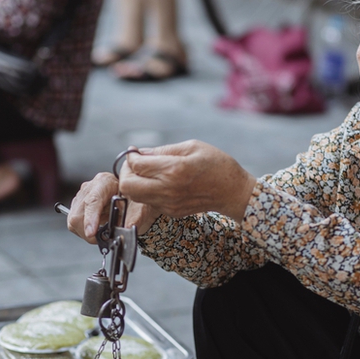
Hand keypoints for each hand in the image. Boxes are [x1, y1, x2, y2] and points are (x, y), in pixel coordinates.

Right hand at [67, 172, 159, 243]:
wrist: (131, 199)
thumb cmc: (135, 201)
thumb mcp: (140, 207)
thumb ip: (134, 217)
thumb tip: (128, 228)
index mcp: (105, 182)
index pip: (92, 201)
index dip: (91, 219)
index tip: (91, 233)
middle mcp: (90, 187)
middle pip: (78, 215)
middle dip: (90, 232)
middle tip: (104, 237)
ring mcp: (80, 196)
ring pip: (74, 221)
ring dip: (87, 232)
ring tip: (103, 229)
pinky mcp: (76, 206)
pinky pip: (74, 223)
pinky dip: (85, 230)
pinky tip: (97, 226)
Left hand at [120, 141, 256, 222]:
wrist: (233, 191)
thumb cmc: (216, 164)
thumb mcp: (191, 147)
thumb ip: (162, 150)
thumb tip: (138, 153)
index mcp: (174, 169)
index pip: (136, 165)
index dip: (130, 156)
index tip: (135, 152)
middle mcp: (168, 189)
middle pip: (127, 186)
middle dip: (126, 172)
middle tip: (136, 165)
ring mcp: (169, 204)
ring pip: (134, 196)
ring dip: (134, 183)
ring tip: (146, 173)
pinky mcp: (171, 212)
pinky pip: (148, 201)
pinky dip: (147, 191)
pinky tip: (160, 183)